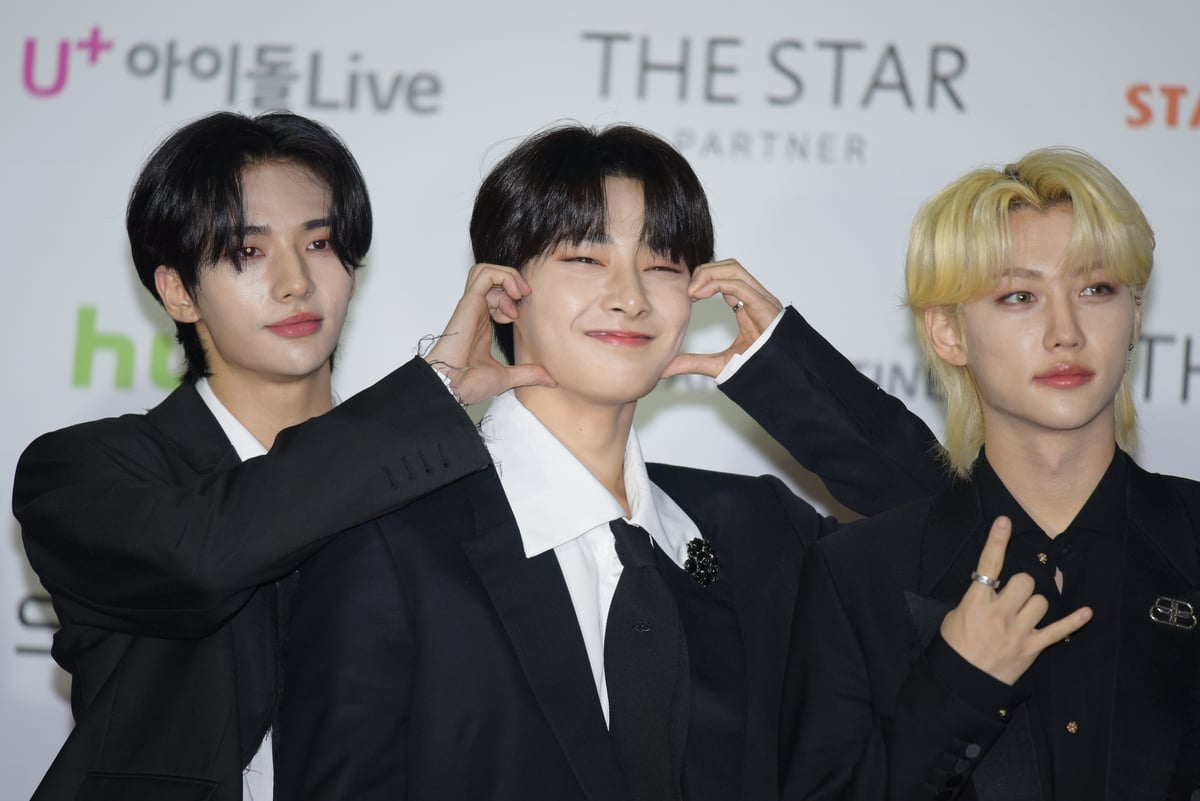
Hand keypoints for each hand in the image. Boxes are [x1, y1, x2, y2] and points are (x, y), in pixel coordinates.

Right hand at [424, 263, 554, 405]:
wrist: (453, 386)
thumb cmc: (468, 383)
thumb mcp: (507, 376)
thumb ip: (528, 373)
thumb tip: (550, 379)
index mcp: (481, 324)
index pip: (495, 294)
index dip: (512, 296)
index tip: (521, 315)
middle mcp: (476, 312)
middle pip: (490, 277)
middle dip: (511, 280)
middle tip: (525, 296)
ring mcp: (471, 306)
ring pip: (486, 270)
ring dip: (507, 276)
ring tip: (518, 294)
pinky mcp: (468, 303)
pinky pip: (485, 275)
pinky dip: (503, 278)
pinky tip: (513, 299)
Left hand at [661, 258, 784, 378]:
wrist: (780, 380)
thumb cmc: (758, 370)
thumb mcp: (718, 364)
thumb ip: (693, 363)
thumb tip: (664, 369)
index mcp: (748, 306)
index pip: (725, 277)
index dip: (704, 280)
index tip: (688, 295)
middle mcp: (756, 298)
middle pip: (729, 267)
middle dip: (704, 272)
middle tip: (687, 291)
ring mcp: (762, 300)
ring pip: (734, 269)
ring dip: (709, 274)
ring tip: (692, 292)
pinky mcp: (765, 305)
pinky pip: (739, 284)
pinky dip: (717, 284)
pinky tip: (700, 295)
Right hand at [939, 516, 1091, 685]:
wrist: (962, 682)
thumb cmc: (954, 649)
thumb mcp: (955, 617)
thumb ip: (975, 600)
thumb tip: (992, 589)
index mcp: (975, 603)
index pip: (988, 566)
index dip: (997, 541)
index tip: (1005, 522)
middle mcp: (999, 613)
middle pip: (1024, 581)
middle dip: (1021, 584)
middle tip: (1012, 594)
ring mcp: (1018, 630)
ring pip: (1041, 601)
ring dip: (1034, 603)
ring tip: (1024, 612)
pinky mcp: (1031, 647)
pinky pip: (1058, 631)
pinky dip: (1073, 621)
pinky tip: (1086, 612)